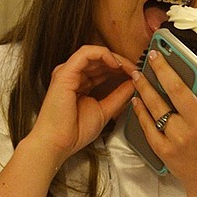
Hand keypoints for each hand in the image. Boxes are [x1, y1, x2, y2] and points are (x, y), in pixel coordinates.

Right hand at [30, 45, 135, 166]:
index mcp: (80, 83)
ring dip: (116, 58)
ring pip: (95, 53)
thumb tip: (134, 83)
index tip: (137, 75)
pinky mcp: (65, 72)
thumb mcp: (105, 110)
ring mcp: (68, 72)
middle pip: (100, 60)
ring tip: (130, 68)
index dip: (121, 70)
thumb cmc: (75, 132)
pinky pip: (86, 53)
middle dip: (122, 63)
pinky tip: (117, 64)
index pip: (103, 69)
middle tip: (137, 70)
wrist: (58, 143)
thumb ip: (119, 96)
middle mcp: (73, 75)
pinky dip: (104, 55)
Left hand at [130, 50, 196, 188]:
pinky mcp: (166, 151)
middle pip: (177, 88)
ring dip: (145, 87)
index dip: (184, 63)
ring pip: (158, 106)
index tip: (170, 51)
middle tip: (151, 55)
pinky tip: (135, 100)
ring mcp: (181, 138)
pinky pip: (148, 126)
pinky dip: (140, 111)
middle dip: (161, 68)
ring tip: (137, 75)